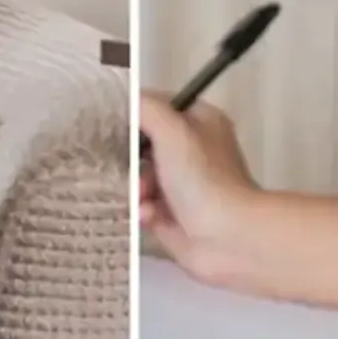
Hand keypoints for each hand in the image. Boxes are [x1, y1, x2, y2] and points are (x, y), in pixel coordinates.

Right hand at [138, 92, 260, 283]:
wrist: (229, 237)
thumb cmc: (203, 178)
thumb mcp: (173, 130)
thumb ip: (145, 108)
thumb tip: (126, 101)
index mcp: (200, 123)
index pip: (157, 107)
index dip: (133, 114)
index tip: (108, 124)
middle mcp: (194, 151)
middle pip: (145, 145)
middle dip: (130, 158)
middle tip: (126, 167)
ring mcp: (185, 186)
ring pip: (142, 178)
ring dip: (136, 187)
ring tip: (142, 197)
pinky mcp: (175, 217)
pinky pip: (146, 207)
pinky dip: (144, 210)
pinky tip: (149, 216)